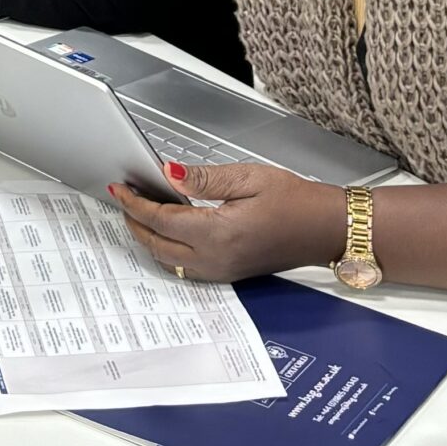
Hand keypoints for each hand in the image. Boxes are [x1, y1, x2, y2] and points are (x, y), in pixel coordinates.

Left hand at [108, 161, 344, 284]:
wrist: (325, 228)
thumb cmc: (296, 202)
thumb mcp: (248, 178)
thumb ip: (203, 178)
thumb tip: (168, 173)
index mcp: (219, 233)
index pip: (162, 220)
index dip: (135, 203)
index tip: (120, 189)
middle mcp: (217, 258)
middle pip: (157, 245)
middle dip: (135, 222)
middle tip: (123, 200)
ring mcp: (222, 270)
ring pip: (168, 261)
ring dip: (149, 239)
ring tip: (139, 214)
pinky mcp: (229, 273)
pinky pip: (186, 268)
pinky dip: (167, 251)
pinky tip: (167, 233)